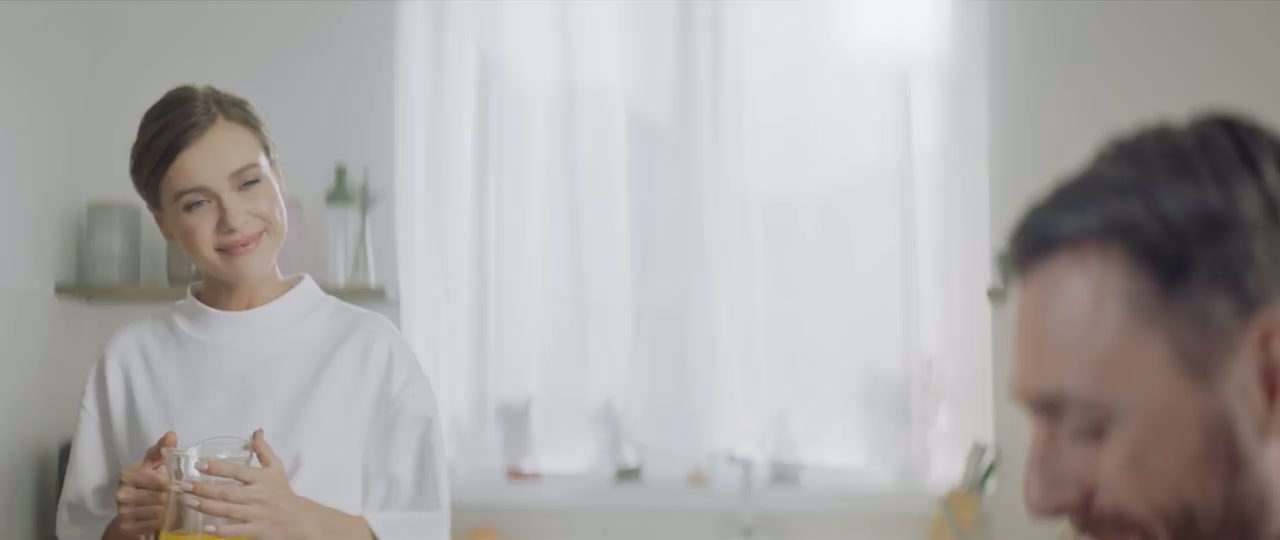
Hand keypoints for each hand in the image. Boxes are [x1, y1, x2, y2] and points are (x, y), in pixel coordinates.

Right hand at [112, 431, 176, 536]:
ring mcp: (122, 511)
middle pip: (161, 497)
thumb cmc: (148, 484)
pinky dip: (161, 521)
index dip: (172, 484)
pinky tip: (162, 517)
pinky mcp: (126, 526)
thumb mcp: (154, 466)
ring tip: (171, 507)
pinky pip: (153, 524)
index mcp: (126, 474)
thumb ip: (162, 450)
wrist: (133, 512)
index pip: (160, 481)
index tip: (175, 484)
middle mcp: (121, 492)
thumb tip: (171, 434)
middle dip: (172, 498)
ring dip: (169, 511)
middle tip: (176, 498)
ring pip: (158, 512)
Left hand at [182, 429, 371, 539]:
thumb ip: (263, 450)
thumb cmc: (283, 491)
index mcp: (261, 479)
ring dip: (205, 506)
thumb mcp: (276, 468)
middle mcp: (257, 495)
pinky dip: (221, 530)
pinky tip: (205, 528)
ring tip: (186, 501)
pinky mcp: (256, 530)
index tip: (199, 465)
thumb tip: (256, 431)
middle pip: (227, 492)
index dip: (218, 468)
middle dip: (204, 488)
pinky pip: (236, 530)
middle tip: (184, 485)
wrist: (298, 519)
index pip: (237, 471)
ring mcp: (256, 514)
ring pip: (227, 510)